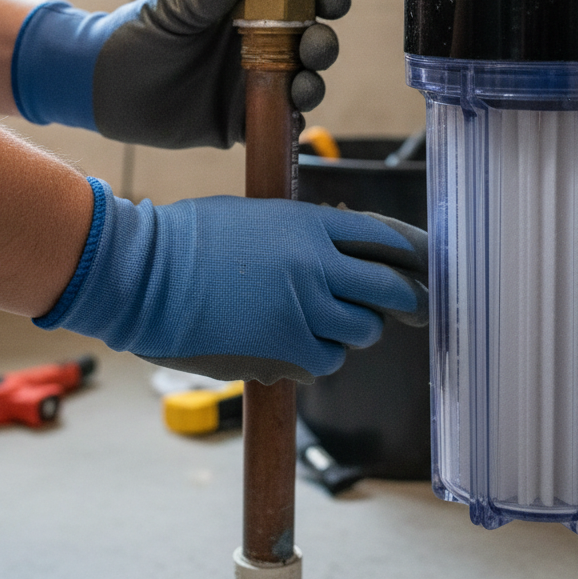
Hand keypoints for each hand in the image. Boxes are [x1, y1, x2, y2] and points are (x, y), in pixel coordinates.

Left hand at [11, 0, 349, 147]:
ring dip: (313, 83)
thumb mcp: (175, 5)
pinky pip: (276, 121)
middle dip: (323, 43)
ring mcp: (253, 82)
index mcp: (251, 7)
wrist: (102, 83)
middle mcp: (261, 44)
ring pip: (302, 83)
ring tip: (303, 85)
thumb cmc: (139, 32)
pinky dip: (291, 121)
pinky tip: (291, 116)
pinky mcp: (241, 121)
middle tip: (315, 46)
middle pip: (312, 41)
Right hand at [34, 179, 428, 384]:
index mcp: (311, 225)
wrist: (148, 278)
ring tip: (328, 322)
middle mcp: (319, 267)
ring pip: (364, 330)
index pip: (385, 238)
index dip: (415, 253)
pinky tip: (296, 344)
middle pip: (390, 288)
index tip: (429, 265)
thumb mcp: (258, 218)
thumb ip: (305, 233)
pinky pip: (328, 361)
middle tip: (418, 307)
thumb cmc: (192, 240)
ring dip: (356, 328)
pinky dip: (321, 355)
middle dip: (410, 299)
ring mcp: (305, 312)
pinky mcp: (287, 353)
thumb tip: (340, 250)